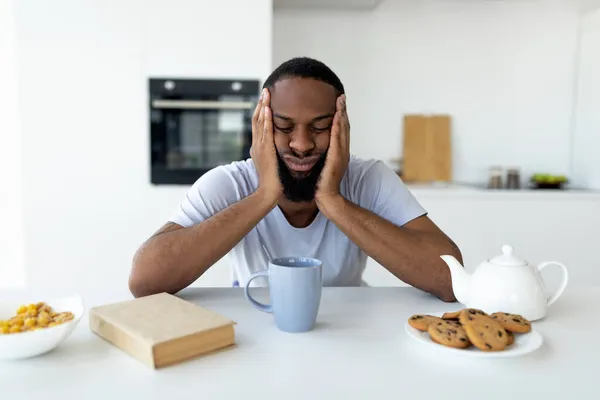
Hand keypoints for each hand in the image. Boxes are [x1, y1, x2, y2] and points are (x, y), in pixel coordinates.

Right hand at [250, 88, 281, 203]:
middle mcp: (257, 145)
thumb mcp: (273, 164)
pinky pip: (265, 132)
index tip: (266, 99)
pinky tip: (267, 110)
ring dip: (262, 107)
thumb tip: (278, 150)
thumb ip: (274, 155)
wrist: (269, 193)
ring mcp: (260, 148)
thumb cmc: (274, 182)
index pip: (259, 125)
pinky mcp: (265, 151)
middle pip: (256, 120)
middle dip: (260, 104)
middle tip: (265, 90)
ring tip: (266, 94)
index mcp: (259, 147)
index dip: (261, 111)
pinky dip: (265, 120)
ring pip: (259, 123)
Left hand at [316, 94, 349, 205]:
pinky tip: (336, 118)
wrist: (327, 198)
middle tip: (342, 97)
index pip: (341, 131)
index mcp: (339, 152)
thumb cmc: (322, 185)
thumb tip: (319, 150)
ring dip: (342, 115)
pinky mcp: (337, 159)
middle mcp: (343, 152)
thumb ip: (324, 157)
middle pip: (344, 127)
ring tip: (340, 101)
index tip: (338, 104)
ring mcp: (341, 155)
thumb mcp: (324, 166)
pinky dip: (337, 128)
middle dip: (343, 111)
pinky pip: (337, 140)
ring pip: (343, 131)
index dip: (341, 117)